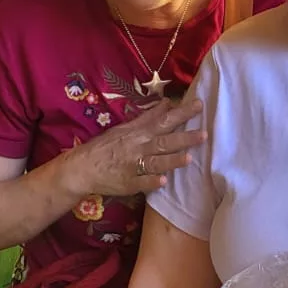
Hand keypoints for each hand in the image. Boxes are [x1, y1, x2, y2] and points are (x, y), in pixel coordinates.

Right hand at [65, 98, 205, 197]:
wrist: (83, 167)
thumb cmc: (106, 146)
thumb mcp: (126, 128)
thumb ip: (148, 117)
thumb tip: (168, 103)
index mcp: (138, 133)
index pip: (164, 120)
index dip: (182, 113)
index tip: (199, 105)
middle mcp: (139, 147)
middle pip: (164, 141)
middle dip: (184, 137)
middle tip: (204, 134)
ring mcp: (134, 166)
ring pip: (155, 162)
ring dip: (172, 160)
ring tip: (188, 158)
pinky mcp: (129, 184)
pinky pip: (142, 183)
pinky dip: (151, 182)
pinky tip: (163, 182)